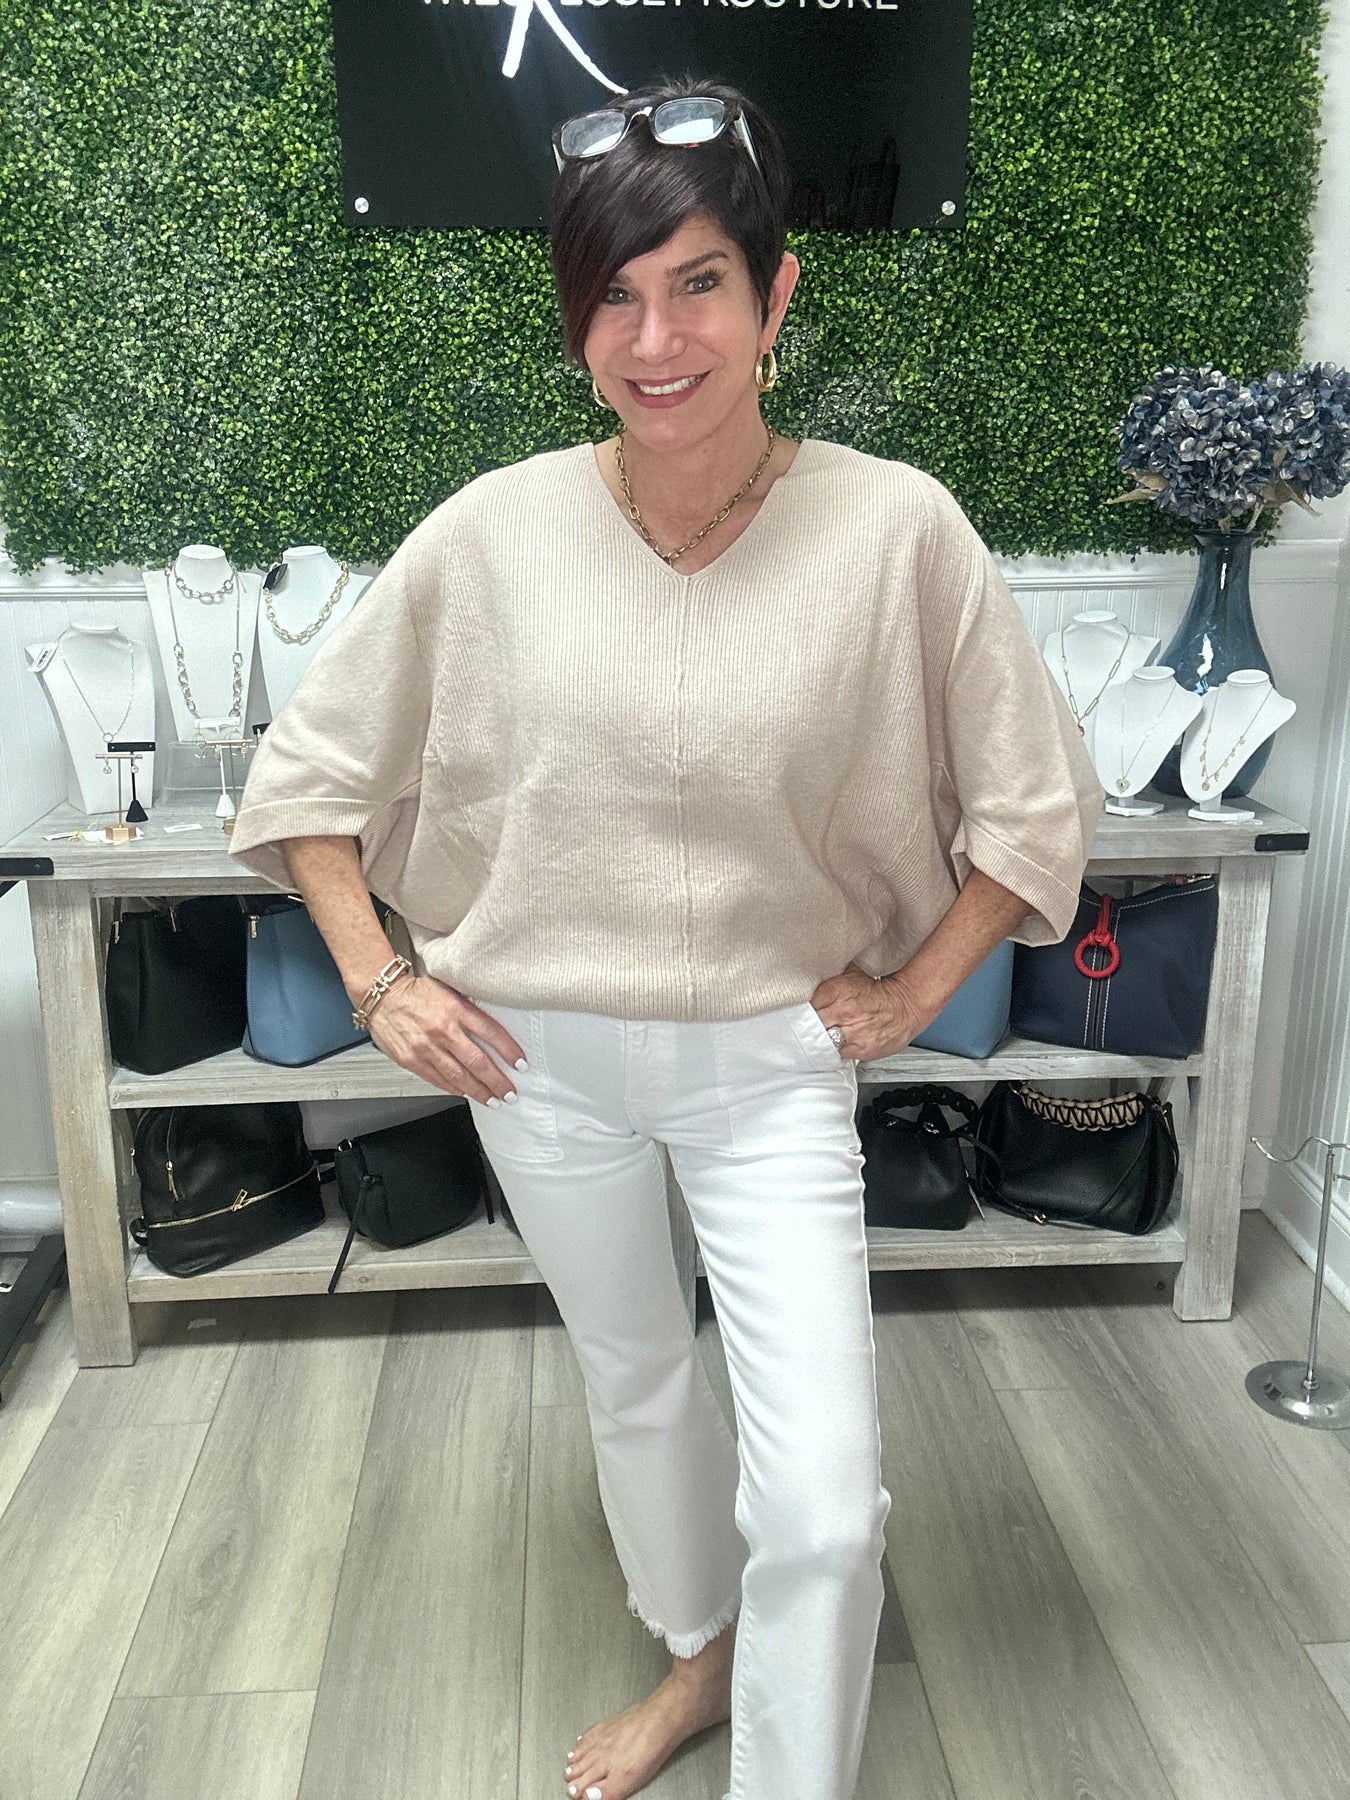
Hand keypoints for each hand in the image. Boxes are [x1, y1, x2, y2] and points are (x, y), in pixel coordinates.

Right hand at [365, 976, 527, 1103]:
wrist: (381, 997)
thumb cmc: (416, 992)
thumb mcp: (448, 990)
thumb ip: (468, 1009)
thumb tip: (493, 1027)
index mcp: (455, 1009)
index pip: (491, 1032)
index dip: (509, 1050)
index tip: (521, 1064)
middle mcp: (443, 1029)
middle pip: (478, 1061)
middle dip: (497, 1081)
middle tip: (510, 1092)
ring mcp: (426, 1047)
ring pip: (459, 1076)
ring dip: (479, 1091)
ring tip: (493, 1100)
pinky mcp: (412, 1060)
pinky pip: (437, 1080)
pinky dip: (454, 1089)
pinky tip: (466, 1094)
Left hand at [809, 960, 940, 1063]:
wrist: (907, 1006)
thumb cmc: (879, 993)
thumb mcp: (852, 975)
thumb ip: (830, 979)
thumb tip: (809, 979)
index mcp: (837, 991)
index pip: (805, 1005)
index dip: (799, 1013)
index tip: (796, 1016)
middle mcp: (843, 1011)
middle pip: (810, 1025)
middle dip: (804, 1029)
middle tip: (801, 1031)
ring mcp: (852, 1032)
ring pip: (821, 1042)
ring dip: (817, 1043)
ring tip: (815, 1041)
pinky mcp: (860, 1049)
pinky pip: (836, 1055)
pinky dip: (831, 1053)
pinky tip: (831, 1048)